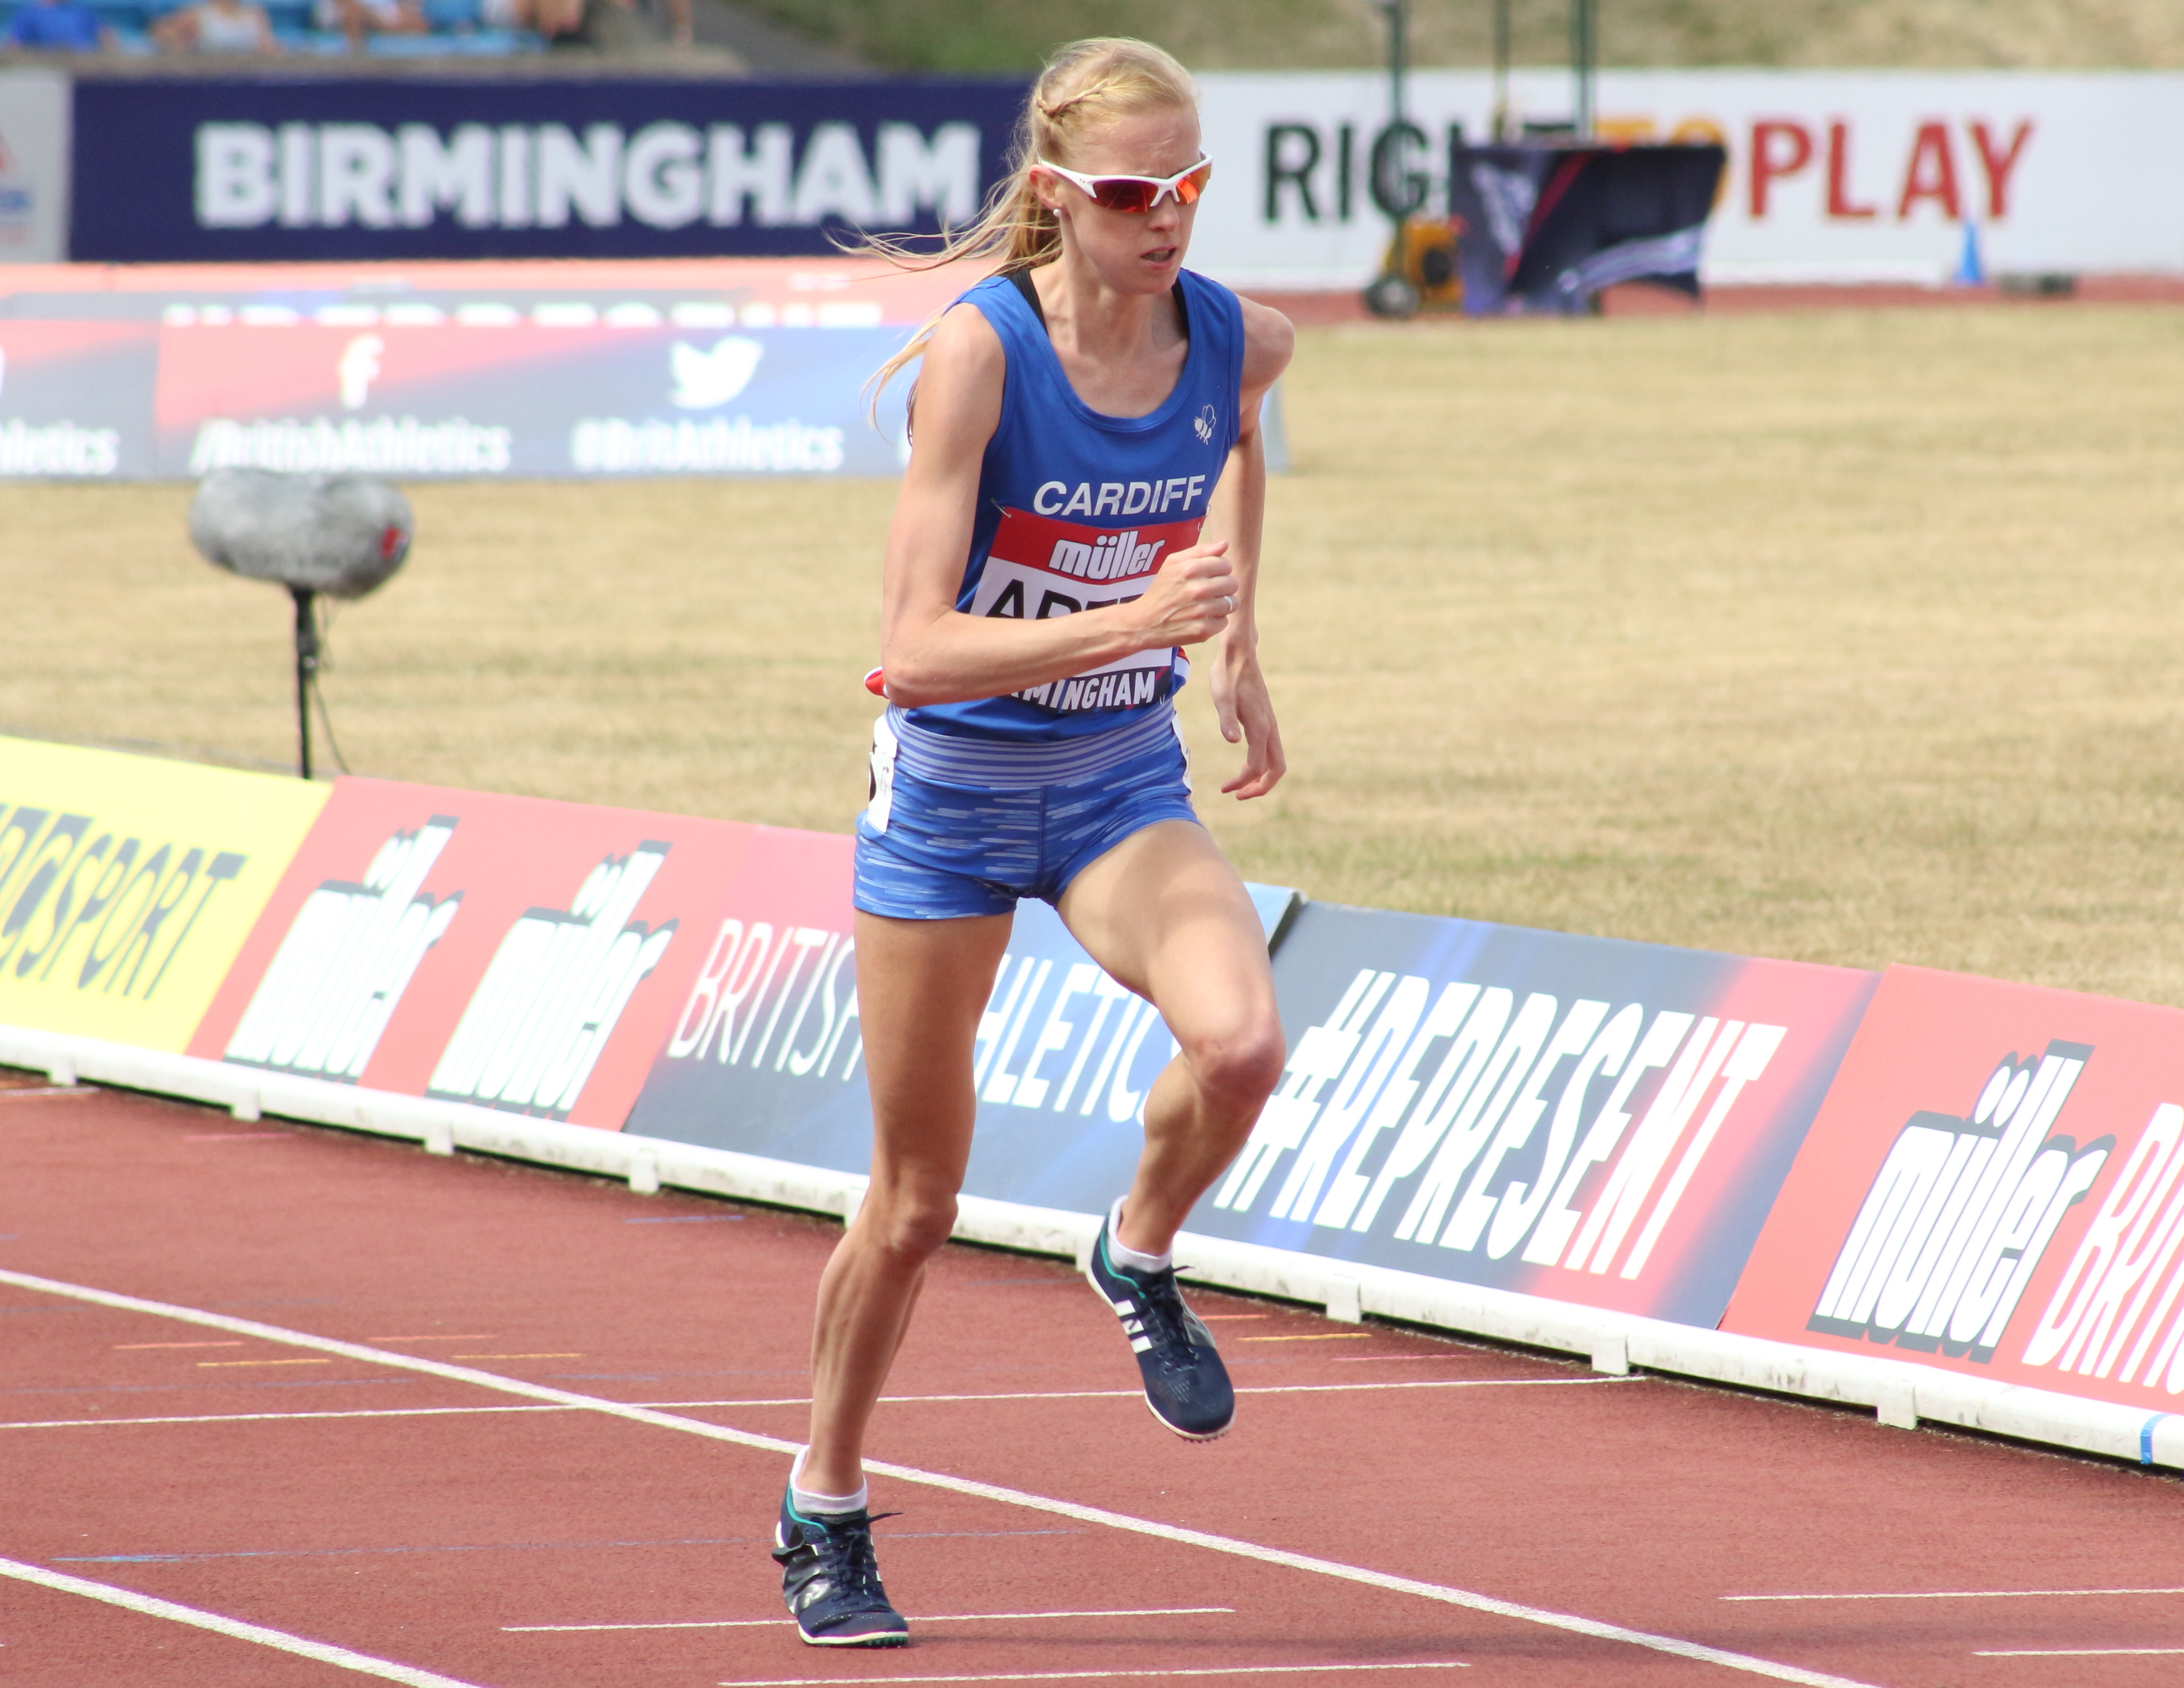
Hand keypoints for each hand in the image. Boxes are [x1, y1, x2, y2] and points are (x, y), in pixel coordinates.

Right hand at [1128, 540, 1236, 649]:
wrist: (1143, 623)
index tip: (1209, 577)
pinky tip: (1201, 619)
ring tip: (1206, 606)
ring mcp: (1201, 611)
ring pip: (1231, 603)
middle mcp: (1198, 589)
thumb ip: (1200, 551)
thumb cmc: (1160, 591)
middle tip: (1208, 592)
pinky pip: (1224, 622)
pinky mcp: (1203, 630)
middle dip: (1223, 587)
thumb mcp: (1172, 563)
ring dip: (1221, 605)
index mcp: (1190, 569)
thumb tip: (1225, 544)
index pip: (1226, 565)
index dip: (1220, 571)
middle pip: (1232, 584)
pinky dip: (1215, 621)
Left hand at [1213, 643, 1285, 799]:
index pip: (1256, 767)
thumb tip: (1232, 741)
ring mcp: (1269, 724)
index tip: (1224, 789)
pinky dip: (1260, 764)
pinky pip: (1269, 750)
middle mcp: (1269, 728)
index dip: (1242, 782)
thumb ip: (1227, 719)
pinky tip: (1243, 764)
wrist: (1239, 654)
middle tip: (1237, 795)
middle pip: (1276, 769)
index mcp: (1260, 727)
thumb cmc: (1227, 675)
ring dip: (1260, 777)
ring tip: (1239, 786)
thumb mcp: (1221, 697)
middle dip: (1260, 787)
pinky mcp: (1265, 720)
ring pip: (1275, 760)